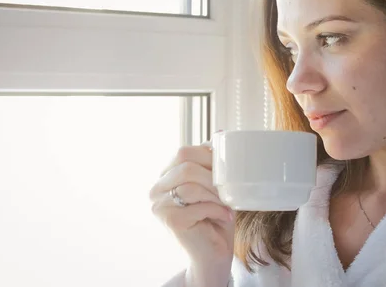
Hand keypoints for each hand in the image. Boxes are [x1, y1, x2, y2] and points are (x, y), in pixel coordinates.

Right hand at [150, 144, 234, 285]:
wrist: (214, 252)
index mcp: (166, 175)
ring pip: (192, 185)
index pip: (183, 152)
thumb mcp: (214, 184)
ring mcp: (159, 205)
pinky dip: (217, 209)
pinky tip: (224, 216)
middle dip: (213, 175)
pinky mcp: (169, 221)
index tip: (226, 170)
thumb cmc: (215, 216)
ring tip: (228, 204)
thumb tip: (220, 132)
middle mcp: (156, 189)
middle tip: (228, 188)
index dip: (208, 156)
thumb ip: (211, 161)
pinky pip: (198, 205)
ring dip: (217, 194)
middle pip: (185, 165)